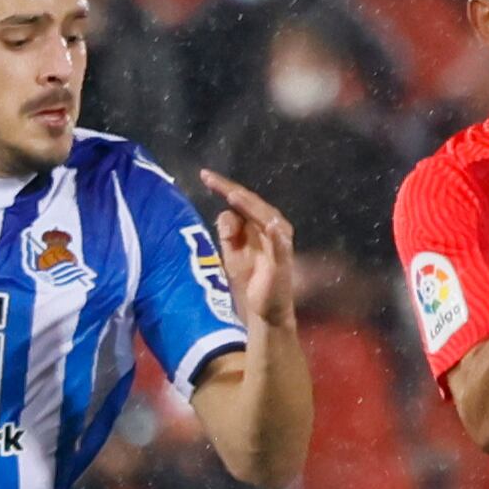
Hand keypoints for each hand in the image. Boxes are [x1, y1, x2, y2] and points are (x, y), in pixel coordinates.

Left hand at [200, 170, 296, 328]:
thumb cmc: (249, 281)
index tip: (204, 175)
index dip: (224, 187)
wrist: (264, 312)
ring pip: (266, 218)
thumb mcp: (233, 253)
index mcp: (258, 225)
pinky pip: (282, 246)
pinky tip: (272, 226)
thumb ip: (229, 232)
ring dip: (251, 206)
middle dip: (232, 190)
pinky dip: (278, 235)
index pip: (241, 200)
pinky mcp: (283, 263)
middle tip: (210, 179)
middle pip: (252, 204)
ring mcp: (279, 245)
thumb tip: (225, 211)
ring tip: (233, 195)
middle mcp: (272, 229)